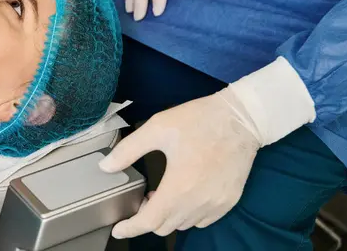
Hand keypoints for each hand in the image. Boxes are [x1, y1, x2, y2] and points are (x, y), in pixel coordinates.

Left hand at [99, 89, 258, 237]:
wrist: (240, 118)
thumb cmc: (199, 120)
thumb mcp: (157, 128)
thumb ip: (128, 150)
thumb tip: (105, 167)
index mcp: (178, 187)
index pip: (149, 222)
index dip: (130, 227)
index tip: (119, 228)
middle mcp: (198, 202)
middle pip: (165, 227)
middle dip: (148, 217)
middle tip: (145, 197)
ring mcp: (216, 204)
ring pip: (184, 225)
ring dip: (170, 216)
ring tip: (165, 192)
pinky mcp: (229, 201)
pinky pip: (204, 220)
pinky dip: (189, 215)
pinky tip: (186, 195)